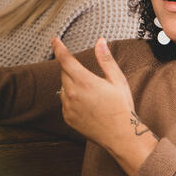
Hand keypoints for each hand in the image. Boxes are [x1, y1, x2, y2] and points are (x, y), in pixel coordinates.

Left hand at [52, 37, 156, 175]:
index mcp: (85, 82)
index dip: (59, 48)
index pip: (65, 60)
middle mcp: (73, 94)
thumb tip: (100, 42)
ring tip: (92, 93)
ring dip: (72, 84)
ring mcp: (68, 107)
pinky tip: (87, 104)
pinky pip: (65, 102)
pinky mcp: (68, 118)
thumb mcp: (117, 80)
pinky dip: (72, 98)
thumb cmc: (121, 107)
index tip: (54, 40)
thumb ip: (106, 59)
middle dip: (72, 68)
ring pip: (64, 87)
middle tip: (89, 76)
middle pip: (64, 72)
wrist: (120, 135)